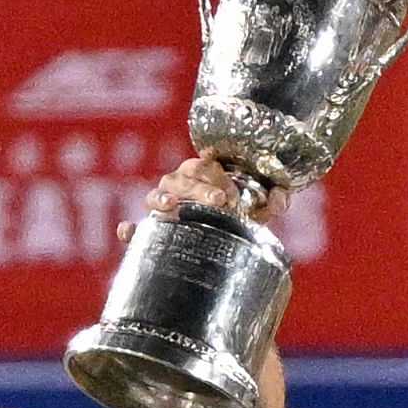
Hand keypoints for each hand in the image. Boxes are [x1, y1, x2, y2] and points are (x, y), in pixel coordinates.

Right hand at [116, 155, 290, 243]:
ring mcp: (163, 209)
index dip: (214, 176)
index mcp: (202, 174)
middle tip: (219, 203)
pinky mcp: (151, 234)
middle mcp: (179, 187)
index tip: (231, 195)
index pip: (202, 165)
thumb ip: (272, 200)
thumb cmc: (239, 216)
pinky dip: (128, 231)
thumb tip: (280, 198)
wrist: (224, 241)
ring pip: (154, 195)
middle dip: (198, 188)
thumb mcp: (257, 209)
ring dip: (160, 197)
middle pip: (180, 178)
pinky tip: (127, 233)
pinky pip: (133, 231)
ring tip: (171, 206)